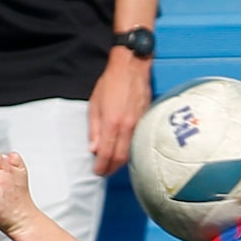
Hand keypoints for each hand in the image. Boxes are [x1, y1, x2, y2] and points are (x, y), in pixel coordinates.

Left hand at [89, 48, 152, 176]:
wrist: (131, 68)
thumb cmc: (111, 83)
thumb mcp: (94, 104)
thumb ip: (93, 128)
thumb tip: (93, 148)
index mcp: (112, 122)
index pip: (106, 153)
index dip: (101, 166)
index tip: (97, 171)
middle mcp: (127, 126)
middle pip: (120, 157)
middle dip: (111, 168)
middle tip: (104, 172)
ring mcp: (139, 125)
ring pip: (131, 151)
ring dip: (121, 161)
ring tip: (112, 165)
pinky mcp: (146, 121)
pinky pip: (137, 141)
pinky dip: (130, 150)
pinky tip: (124, 151)